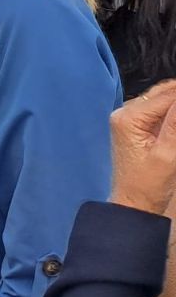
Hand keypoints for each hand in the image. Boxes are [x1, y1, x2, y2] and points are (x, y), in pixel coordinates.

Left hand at [108, 81, 175, 215]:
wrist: (133, 203)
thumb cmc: (147, 185)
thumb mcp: (167, 154)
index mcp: (128, 118)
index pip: (168, 96)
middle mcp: (125, 113)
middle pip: (165, 93)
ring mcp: (130, 118)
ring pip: (164, 99)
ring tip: (175, 135)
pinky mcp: (138, 126)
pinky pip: (161, 110)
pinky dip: (174, 113)